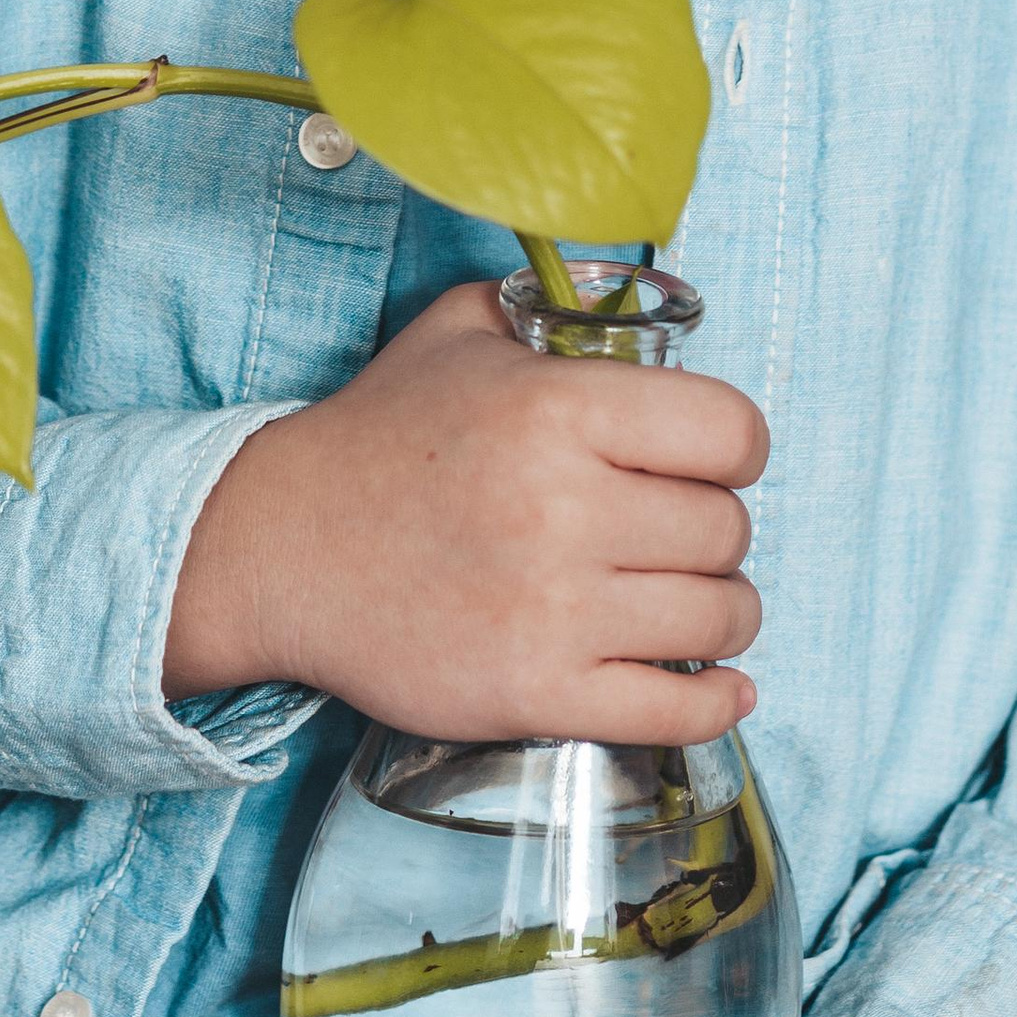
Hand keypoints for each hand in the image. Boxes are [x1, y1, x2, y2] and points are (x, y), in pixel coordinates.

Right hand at [163, 278, 766, 741]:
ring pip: (719, 619)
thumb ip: (548, 307)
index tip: (716, 461)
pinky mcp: (535, 694)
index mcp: (557, 409)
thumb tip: (628, 304)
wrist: (279, 548)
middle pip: (727, 530)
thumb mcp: (459, 332)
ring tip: (692, 603)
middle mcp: (563, 508)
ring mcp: (552, 611)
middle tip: (680, 534)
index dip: (736, 447)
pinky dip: (713, 703)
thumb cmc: (377, 438)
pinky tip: (718, 686)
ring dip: (723, 613)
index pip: (731, 432)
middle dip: (718, 532)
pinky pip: (674, 712)